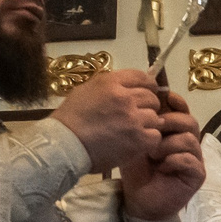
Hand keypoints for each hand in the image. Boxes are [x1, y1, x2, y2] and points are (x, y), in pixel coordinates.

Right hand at [51, 69, 167, 171]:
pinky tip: (137, 142)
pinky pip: (155, 136)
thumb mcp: (86, 91)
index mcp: (111, 83)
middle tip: (139, 115)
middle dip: (148, 106)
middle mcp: (125, 97)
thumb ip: (109, 87)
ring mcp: (133, 118)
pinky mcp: (138, 139)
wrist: (65, 144)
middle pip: (151, 97)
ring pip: (155, 117)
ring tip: (135, 131)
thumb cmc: (70, 119)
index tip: (148, 91)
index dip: (149, 85)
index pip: (142, 77)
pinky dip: (149, 139)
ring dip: (148, 124)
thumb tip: (127, 88)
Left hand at [118, 87, 202, 221]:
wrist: (139, 201)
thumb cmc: (138, 171)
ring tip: (153, 154)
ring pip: (190, 139)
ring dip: (168, 144)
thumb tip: (138, 100)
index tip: (164, 98)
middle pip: (190, 122)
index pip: (182, 111)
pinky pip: (191, 160)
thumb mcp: (134, 142)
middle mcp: (188, 143)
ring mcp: (195, 159)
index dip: (176, 102)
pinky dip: (174, 160)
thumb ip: (140, 124)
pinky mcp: (197, 175)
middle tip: (154, 127)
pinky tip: (162, 167)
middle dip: (170, 121)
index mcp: (175, 133)